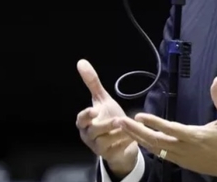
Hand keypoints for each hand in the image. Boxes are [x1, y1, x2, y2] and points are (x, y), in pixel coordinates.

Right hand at [76, 59, 138, 176]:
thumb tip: (81, 62)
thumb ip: (92, 83)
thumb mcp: (102, 100)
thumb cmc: (108, 119)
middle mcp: (89, 136)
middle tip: (118, 119)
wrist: (120, 141)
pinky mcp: (110, 155)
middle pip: (94, 131)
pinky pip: (118, 148)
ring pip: (107, 140)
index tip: (94, 110)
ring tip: (130, 126)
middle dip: (105, 125)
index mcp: (85, 123)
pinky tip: (135, 135)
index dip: (86, 115)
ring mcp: (98, 147)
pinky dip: (126, 141)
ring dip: (119, 133)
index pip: (81, 119)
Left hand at [114, 76, 216, 181]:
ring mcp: (181, 157)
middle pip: (155, 140)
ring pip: (154, 149)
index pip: (170, 129)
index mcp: (195, 136)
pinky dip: (148, 146)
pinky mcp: (181, 162)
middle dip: (136, 131)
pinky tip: (139, 139)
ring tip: (124, 129)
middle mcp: (184, 148)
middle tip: (120, 122)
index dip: (154, 123)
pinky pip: (160, 154)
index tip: (139, 116)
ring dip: (138, 138)